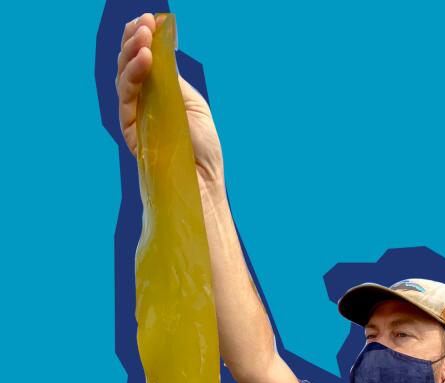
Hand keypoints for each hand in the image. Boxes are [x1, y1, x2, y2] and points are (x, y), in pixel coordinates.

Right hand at [116, 13, 224, 184]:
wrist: (202, 182)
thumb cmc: (202, 149)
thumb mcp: (192, 106)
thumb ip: (172, 81)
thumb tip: (159, 53)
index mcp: (160, 97)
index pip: (144, 64)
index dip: (142, 41)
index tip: (149, 21)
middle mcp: (143, 104)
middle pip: (130, 67)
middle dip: (134, 42)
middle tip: (143, 24)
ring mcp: (134, 116)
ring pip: (124, 78)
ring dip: (131, 53)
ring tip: (142, 36)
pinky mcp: (129, 128)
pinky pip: (127, 97)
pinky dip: (134, 75)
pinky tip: (144, 58)